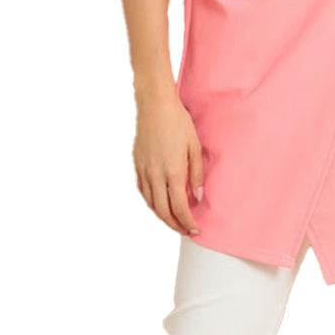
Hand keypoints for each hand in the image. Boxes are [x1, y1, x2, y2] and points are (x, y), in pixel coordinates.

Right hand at [132, 93, 204, 235]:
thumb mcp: (194, 146)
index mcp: (172, 171)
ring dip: (162, 216)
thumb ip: (196, 173)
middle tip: (185, 230)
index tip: (195, 229)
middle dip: (175, 225)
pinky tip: (158, 202)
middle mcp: (155, 175)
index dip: (187, 222)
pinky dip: (151, 201)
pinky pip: (143, 190)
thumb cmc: (179, 122)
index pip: (179, 207)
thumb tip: (197, 197)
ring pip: (151, 203)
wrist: (155, 105)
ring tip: (174, 220)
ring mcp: (144, 170)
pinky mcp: (137, 164)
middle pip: (163, 211)